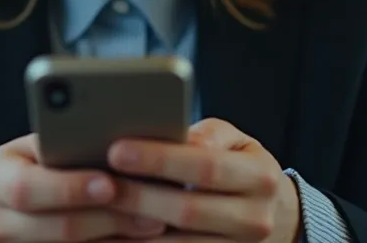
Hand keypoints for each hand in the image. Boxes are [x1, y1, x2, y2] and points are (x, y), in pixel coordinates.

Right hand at [0, 133, 168, 241]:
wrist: (1, 205)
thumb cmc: (30, 165)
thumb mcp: (34, 149)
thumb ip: (61, 145)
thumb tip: (116, 142)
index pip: (26, 188)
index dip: (70, 188)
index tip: (109, 183)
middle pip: (57, 229)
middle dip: (108, 218)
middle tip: (151, 210)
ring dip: (117, 238)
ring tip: (154, 224)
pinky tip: (135, 239)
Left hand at [103, 118, 300, 241]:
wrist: (273, 212)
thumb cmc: (238, 164)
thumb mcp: (234, 141)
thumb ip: (205, 135)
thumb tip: (172, 133)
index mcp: (259, 177)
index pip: (206, 167)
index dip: (160, 160)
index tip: (117, 150)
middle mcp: (255, 219)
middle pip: (188, 210)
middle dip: (138, 198)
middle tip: (97, 185)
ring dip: (131, 234)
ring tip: (93, 217)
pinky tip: (109, 239)